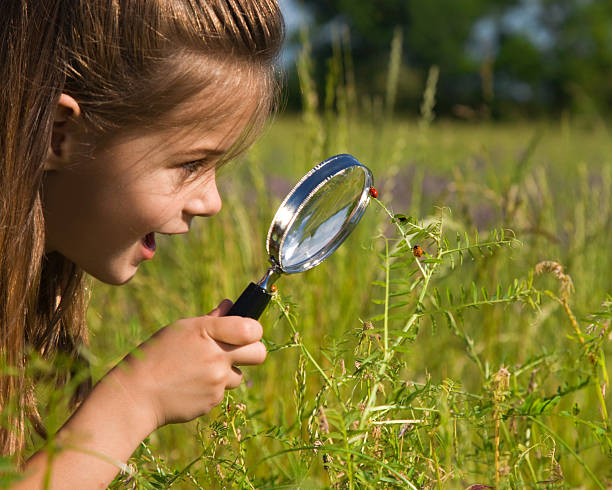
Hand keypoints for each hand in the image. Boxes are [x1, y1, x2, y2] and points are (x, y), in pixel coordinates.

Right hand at [108, 299, 265, 428]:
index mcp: (208, 331)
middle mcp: (217, 356)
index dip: (254, 330)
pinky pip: (221, 392)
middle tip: (239, 351)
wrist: (137, 395)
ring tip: (200, 371)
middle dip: (253, 351)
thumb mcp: (181, 329)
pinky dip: (210, 389)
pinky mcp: (212, 401)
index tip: (247, 332)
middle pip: (259, 354)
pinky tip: (190, 385)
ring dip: (227, 373)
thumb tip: (230, 305)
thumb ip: (212, 320)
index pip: (252, 329)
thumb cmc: (156, 355)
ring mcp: (216, 381)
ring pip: (238, 376)